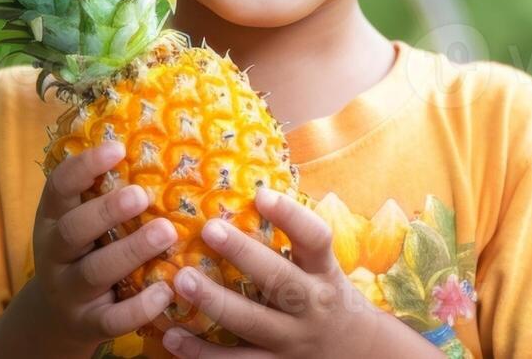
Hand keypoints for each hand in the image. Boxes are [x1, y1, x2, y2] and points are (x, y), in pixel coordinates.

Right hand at [0, 141, 178, 357]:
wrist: (55, 316)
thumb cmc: (82, 253)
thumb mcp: (78, 221)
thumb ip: (100, 194)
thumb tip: (153, 148)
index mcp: (52, 219)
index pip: (59, 187)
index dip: (85, 166)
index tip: (118, 149)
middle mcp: (54, 254)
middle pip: (74, 230)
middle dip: (107, 211)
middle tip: (142, 194)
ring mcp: (68, 291)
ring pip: (94, 272)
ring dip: (131, 252)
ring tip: (167, 233)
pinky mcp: (87, 324)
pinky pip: (112, 320)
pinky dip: (138, 308)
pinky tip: (164, 291)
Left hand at [160, 188, 442, 358]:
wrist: (358, 354)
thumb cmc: (326, 296)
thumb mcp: (322, 268)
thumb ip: (294, 240)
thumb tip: (249, 188)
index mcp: (324, 273)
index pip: (316, 239)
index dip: (292, 215)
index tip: (261, 194)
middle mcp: (312, 306)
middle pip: (281, 281)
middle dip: (245, 256)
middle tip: (209, 229)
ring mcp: (293, 342)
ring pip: (254, 324)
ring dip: (215, 303)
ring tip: (181, 282)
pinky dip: (202, 353)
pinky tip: (172, 337)